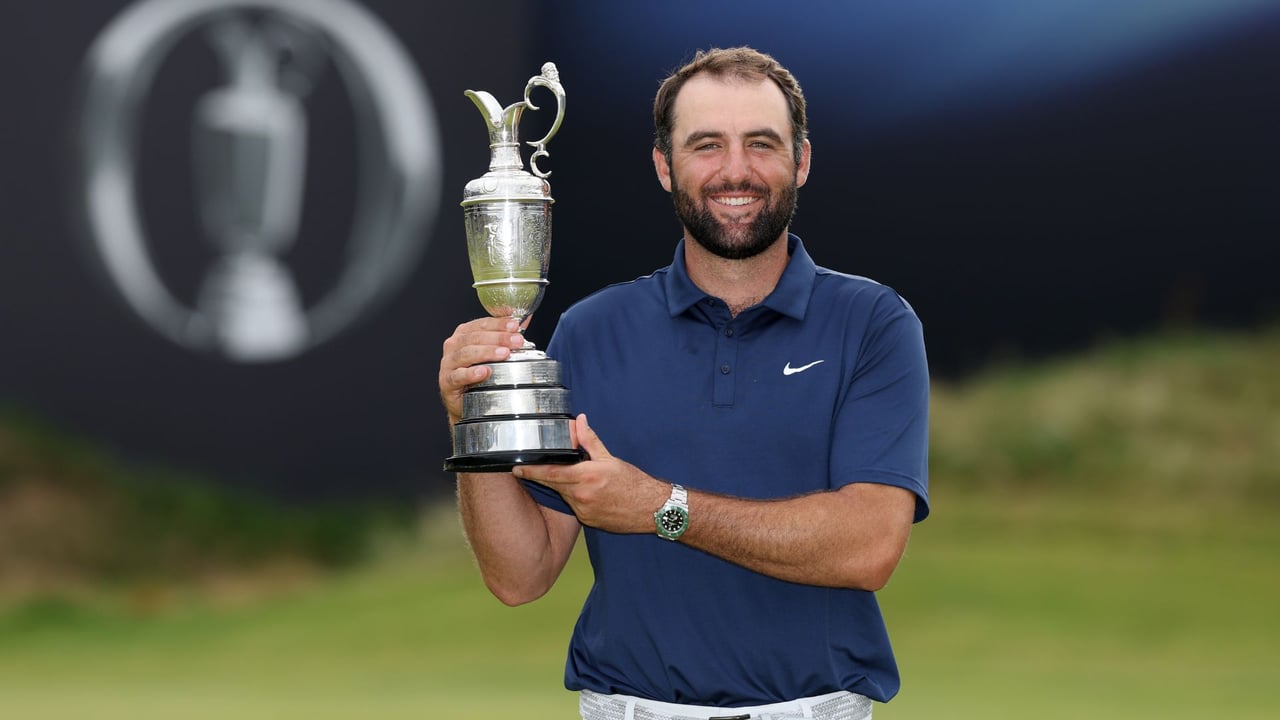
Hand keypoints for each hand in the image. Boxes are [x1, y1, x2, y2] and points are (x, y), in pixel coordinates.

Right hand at [438, 316, 528, 424]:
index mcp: (464, 334)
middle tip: (516, 341)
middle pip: (475, 337)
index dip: (499, 323)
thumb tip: (525, 319)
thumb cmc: (478, 375)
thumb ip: (506, 335)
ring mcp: (449, 363)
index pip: (482, 324)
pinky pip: (458, 376)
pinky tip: (484, 372)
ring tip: (504, 354)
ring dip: (487, 352)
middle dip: (498, 338)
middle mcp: (454, 346)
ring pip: (466, 353)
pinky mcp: (447, 381)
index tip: (515, 325)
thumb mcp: (492, 352)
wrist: (465, 402)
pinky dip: (471, 373)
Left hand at [514, 414, 669, 533]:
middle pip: (554, 485)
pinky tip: (586, 493)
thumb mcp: (610, 458)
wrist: (652, 509)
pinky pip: (575, 507)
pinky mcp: (588, 521)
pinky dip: (575, 498)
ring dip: (564, 487)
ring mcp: (584, 511)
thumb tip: (578, 421)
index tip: (516, 468)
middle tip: (532, 469)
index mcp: (585, 477)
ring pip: (565, 496)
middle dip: (544, 477)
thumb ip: (589, 441)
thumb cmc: (633, 483)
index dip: (531, 471)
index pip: (550, 473)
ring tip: (575, 479)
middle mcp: (581, 496)